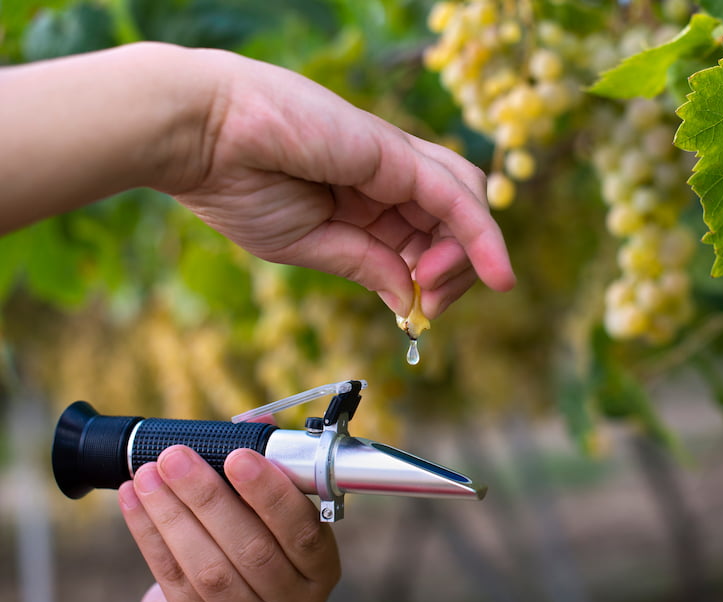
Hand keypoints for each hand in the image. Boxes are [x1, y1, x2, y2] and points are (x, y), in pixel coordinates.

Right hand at [0, 43, 514, 318]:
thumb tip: (409, 301)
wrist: (199, 138)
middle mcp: (388, 180)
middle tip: (431, 303)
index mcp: (365, 205)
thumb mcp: (309, 245)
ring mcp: (394, 162)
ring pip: (465, 204)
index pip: (426, 240)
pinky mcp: (394, 151)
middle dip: (457, 272)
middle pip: (454, 224)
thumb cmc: (236, 187)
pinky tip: (494, 271)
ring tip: (437, 285)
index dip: (436, 281)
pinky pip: (454, 195)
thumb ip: (365, 266)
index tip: (421, 314)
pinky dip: (482, 234)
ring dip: (468, 255)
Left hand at [118, 445, 339, 601]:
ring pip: (208, 567)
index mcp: (321, 571)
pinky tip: (134, 501)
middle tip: (177, 457)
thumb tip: (257, 426)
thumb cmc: (251, 554)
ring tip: (149, 474)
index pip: (303, 532)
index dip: (272, 494)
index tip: (239, 456)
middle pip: (251, 549)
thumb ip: (268, 476)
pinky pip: (172, 579)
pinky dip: (149, 535)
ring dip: (173, 514)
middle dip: (209, 497)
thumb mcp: (270, 524)